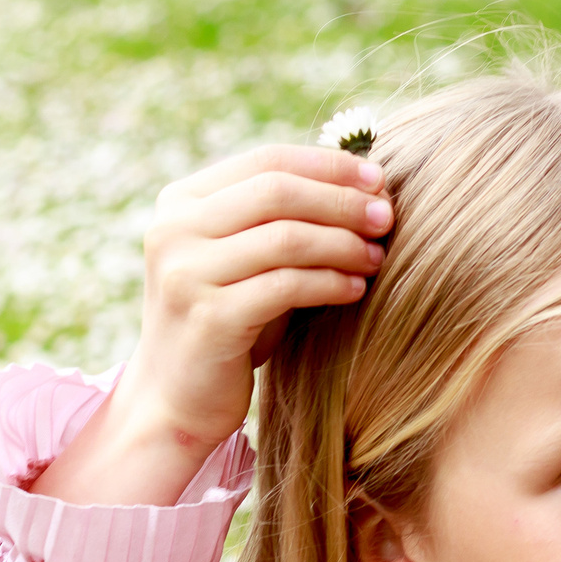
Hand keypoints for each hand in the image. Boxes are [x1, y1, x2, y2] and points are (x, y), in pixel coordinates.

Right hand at [107, 144, 392, 449]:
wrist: (176, 400)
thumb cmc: (228, 324)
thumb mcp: (247, 260)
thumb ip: (284, 220)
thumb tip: (366, 183)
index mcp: (181, 201)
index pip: (266, 161)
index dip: (328, 165)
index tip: (378, 177)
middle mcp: (174, 229)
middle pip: (277, 192)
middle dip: (341, 202)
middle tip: (386, 217)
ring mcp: (186, 273)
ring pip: (286, 238)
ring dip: (343, 244)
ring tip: (378, 256)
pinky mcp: (208, 318)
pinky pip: (286, 286)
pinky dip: (330, 282)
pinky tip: (356, 288)